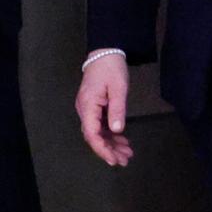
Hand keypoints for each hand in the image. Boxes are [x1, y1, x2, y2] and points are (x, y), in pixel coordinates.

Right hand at [75, 51, 133, 166]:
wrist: (105, 51)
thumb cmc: (111, 67)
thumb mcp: (119, 87)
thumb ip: (117, 109)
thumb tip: (117, 130)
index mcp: (88, 105)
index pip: (91, 134)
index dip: (102, 149)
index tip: (114, 159)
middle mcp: (84, 109)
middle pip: (94, 136)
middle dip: (109, 150)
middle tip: (125, 160)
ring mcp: (88, 108)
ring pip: (97, 132)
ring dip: (111, 143)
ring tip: (127, 153)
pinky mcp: (93, 107)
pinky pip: (100, 125)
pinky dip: (110, 134)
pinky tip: (122, 140)